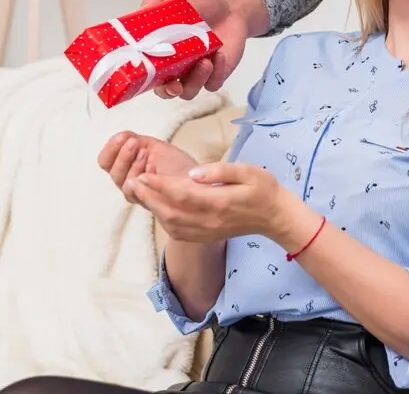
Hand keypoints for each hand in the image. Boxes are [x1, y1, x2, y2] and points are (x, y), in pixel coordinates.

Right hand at [97, 131, 196, 204]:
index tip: (121, 137)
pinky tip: (147, 165)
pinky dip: (137, 174)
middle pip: (110, 169)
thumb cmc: (177, 165)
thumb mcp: (155, 147)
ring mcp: (135, 192)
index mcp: (127, 166)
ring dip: (129, 161)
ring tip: (144, 152)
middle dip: (121, 153)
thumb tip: (120, 136)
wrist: (196, 180)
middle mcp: (127, 181)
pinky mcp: (144, 201)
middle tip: (133, 143)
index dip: (110, 148)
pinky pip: (132, 189)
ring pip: (119, 178)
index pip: (105, 160)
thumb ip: (135, 141)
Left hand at [127, 162, 317, 247]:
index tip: (143, 174)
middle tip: (133, 182)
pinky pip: (178, 232)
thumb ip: (220, 171)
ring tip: (141, 193)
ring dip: (153, 210)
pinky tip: (158, 208)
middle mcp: (209, 221)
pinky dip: (163, 220)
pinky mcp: (205, 236)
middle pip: (170, 212)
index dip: (159, 185)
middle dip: (149, 197)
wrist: (275, 217)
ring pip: (171, 224)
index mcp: (219, 202)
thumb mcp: (248, 171)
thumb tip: (193, 172)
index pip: (181, 194)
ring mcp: (206, 232)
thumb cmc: (264, 189)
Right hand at [138, 0, 256, 99]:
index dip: (143, 80)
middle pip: (166, 91)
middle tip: (175, 85)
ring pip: (190, 91)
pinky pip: (213, 84)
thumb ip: (153, 3)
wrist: (229, 5)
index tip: (147, 75)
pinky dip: (216, 73)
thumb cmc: (197, 3)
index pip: (146, 73)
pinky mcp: (216, 74)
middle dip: (168, 91)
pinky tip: (219, 54)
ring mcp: (195, 73)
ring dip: (195, 80)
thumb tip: (143, 10)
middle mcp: (175, 67)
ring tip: (205, 62)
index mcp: (159, 53)